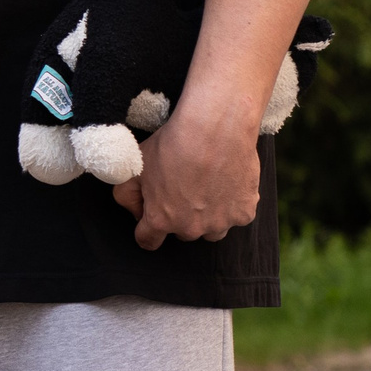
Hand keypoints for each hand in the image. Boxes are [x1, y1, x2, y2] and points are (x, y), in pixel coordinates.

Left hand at [110, 102, 260, 250]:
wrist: (214, 129)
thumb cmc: (173, 145)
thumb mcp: (134, 167)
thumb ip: (126, 196)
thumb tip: (137, 212)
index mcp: (162, 220)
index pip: (148, 240)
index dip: (147, 229)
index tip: (152, 216)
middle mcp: (191, 228)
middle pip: (182, 232)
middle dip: (179, 216)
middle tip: (182, 186)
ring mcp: (220, 223)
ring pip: (211, 229)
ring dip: (207, 216)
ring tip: (205, 187)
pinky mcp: (244, 213)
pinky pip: (236, 217)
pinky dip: (231, 205)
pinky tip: (226, 182)